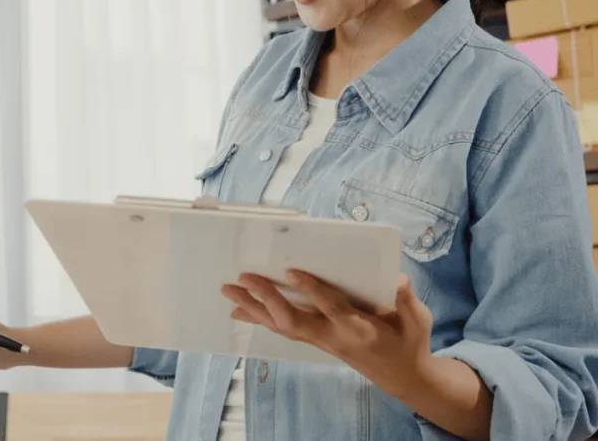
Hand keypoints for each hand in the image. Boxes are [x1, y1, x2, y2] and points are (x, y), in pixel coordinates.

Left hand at [221, 270, 434, 397]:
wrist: (402, 375)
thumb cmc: (409, 340)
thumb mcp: (418, 320)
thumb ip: (406, 300)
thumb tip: (397, 279)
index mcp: (359, 328)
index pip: (331, 307)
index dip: (312, 290)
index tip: (292, 271)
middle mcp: (333, 336)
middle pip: (294, 319)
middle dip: (267, 298)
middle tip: (244, 278)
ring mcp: (321, 340)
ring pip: (282, 325)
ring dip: (254, 308)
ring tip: (230, 291)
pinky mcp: (315, 340)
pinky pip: (282, 330)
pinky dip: (259, 319)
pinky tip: (239, 312)